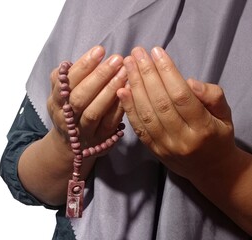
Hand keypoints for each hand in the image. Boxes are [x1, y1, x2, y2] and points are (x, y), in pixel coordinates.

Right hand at [48, 45, 126, 152]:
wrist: (70, 145)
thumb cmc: (69, 110)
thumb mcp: (61, 94)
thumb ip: (66, 77)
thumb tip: (79, 59)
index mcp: (55, 101)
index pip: (66, 81)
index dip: (83, 66)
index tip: (100, 50)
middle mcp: (66, 117)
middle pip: (80, 97)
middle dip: (99, 76)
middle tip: (117, 59)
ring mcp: (82, 131)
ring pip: (94, 111)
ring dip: (110, 90)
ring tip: (125, 72)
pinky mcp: (99, 140)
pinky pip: (109, 124)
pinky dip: (119, 107)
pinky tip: (129, 91)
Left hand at [117, 46, 234, 180]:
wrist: (209, 169)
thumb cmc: (217, 135)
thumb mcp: (225, 114)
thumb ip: (212, 96)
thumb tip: (189, 82)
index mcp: (203, 128)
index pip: (181, 96)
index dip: (167, 72)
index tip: (156, 52)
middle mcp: (182, 139)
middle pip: (160, 102)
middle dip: (146, 74)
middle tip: (136, 53)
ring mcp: (164, 146)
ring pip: (146, 114)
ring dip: (134, 87)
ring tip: (127, 65)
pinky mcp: (152, 150)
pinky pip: (138, 127)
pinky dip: (128, 108)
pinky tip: (122, 90)